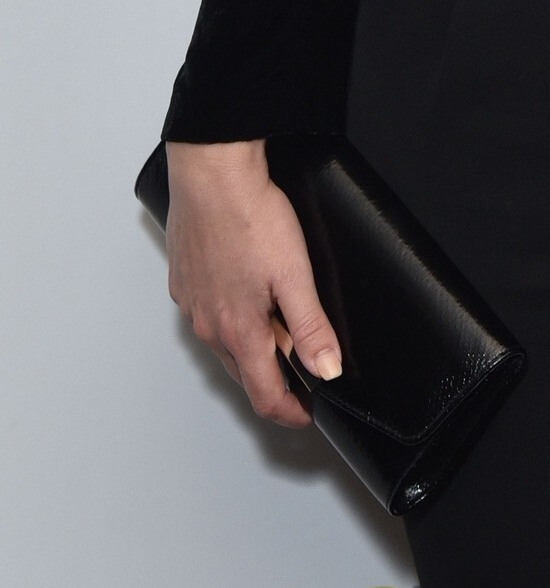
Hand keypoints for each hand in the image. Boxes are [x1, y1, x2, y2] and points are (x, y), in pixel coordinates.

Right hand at [164, 140, 341, 427]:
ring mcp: (192, 303)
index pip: (264, 394)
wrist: (211, 173)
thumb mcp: (295, 274)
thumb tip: (327, 371)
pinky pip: (209, 313)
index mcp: (239, 330)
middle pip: (244, 371)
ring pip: (225, 342)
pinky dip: (232, 317)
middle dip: (275, 379)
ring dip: (253, 346)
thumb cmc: (251, 216)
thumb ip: (311, 327)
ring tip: (281, 328)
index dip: (290, 412)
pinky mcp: (184, 280)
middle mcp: (209, 325)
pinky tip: (248, 294)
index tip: (308, 414)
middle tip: (304, 373)